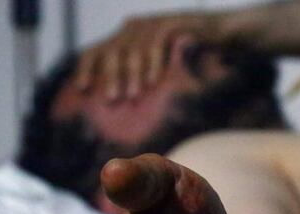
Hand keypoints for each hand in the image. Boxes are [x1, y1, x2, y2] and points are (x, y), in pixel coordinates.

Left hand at [73, 13, 219, 100]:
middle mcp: (131, 29)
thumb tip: (113, 104)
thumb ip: (136, 81)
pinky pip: (154, 44)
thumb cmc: (186, 60)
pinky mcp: (168, 23)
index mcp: (123, 40)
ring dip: (131, 75)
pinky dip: (152, 64)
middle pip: (110, 51)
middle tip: (113, 100)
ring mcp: (149, 24)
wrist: (217, 37)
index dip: (85, 69)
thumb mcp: (155, 73)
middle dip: (110, 77)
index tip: (82, 89)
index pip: (94, 51)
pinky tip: (152, 82)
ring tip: (132, 96)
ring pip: (132, 50)